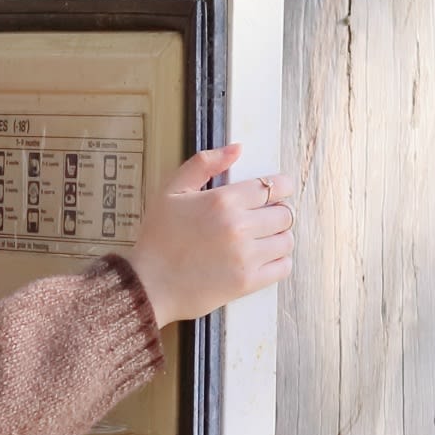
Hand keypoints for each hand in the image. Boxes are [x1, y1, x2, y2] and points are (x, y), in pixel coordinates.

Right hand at [123, 143, 295, 326]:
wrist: (147, 285)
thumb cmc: (157, 239)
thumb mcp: (171, 191)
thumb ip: (204, 164)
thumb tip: (237, 149)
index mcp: (222, 200)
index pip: (273, 186)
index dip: (280, 187)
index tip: (275, 192)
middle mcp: (239, 227)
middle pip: (284, 213)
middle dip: (277, 212)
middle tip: (263, 218)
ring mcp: (246, 256)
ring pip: (286, 240)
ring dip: (278, 237)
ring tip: (261, 239)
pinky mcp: (248, 282)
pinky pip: (283, 267)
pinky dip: (279, 261)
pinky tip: (262, 259)